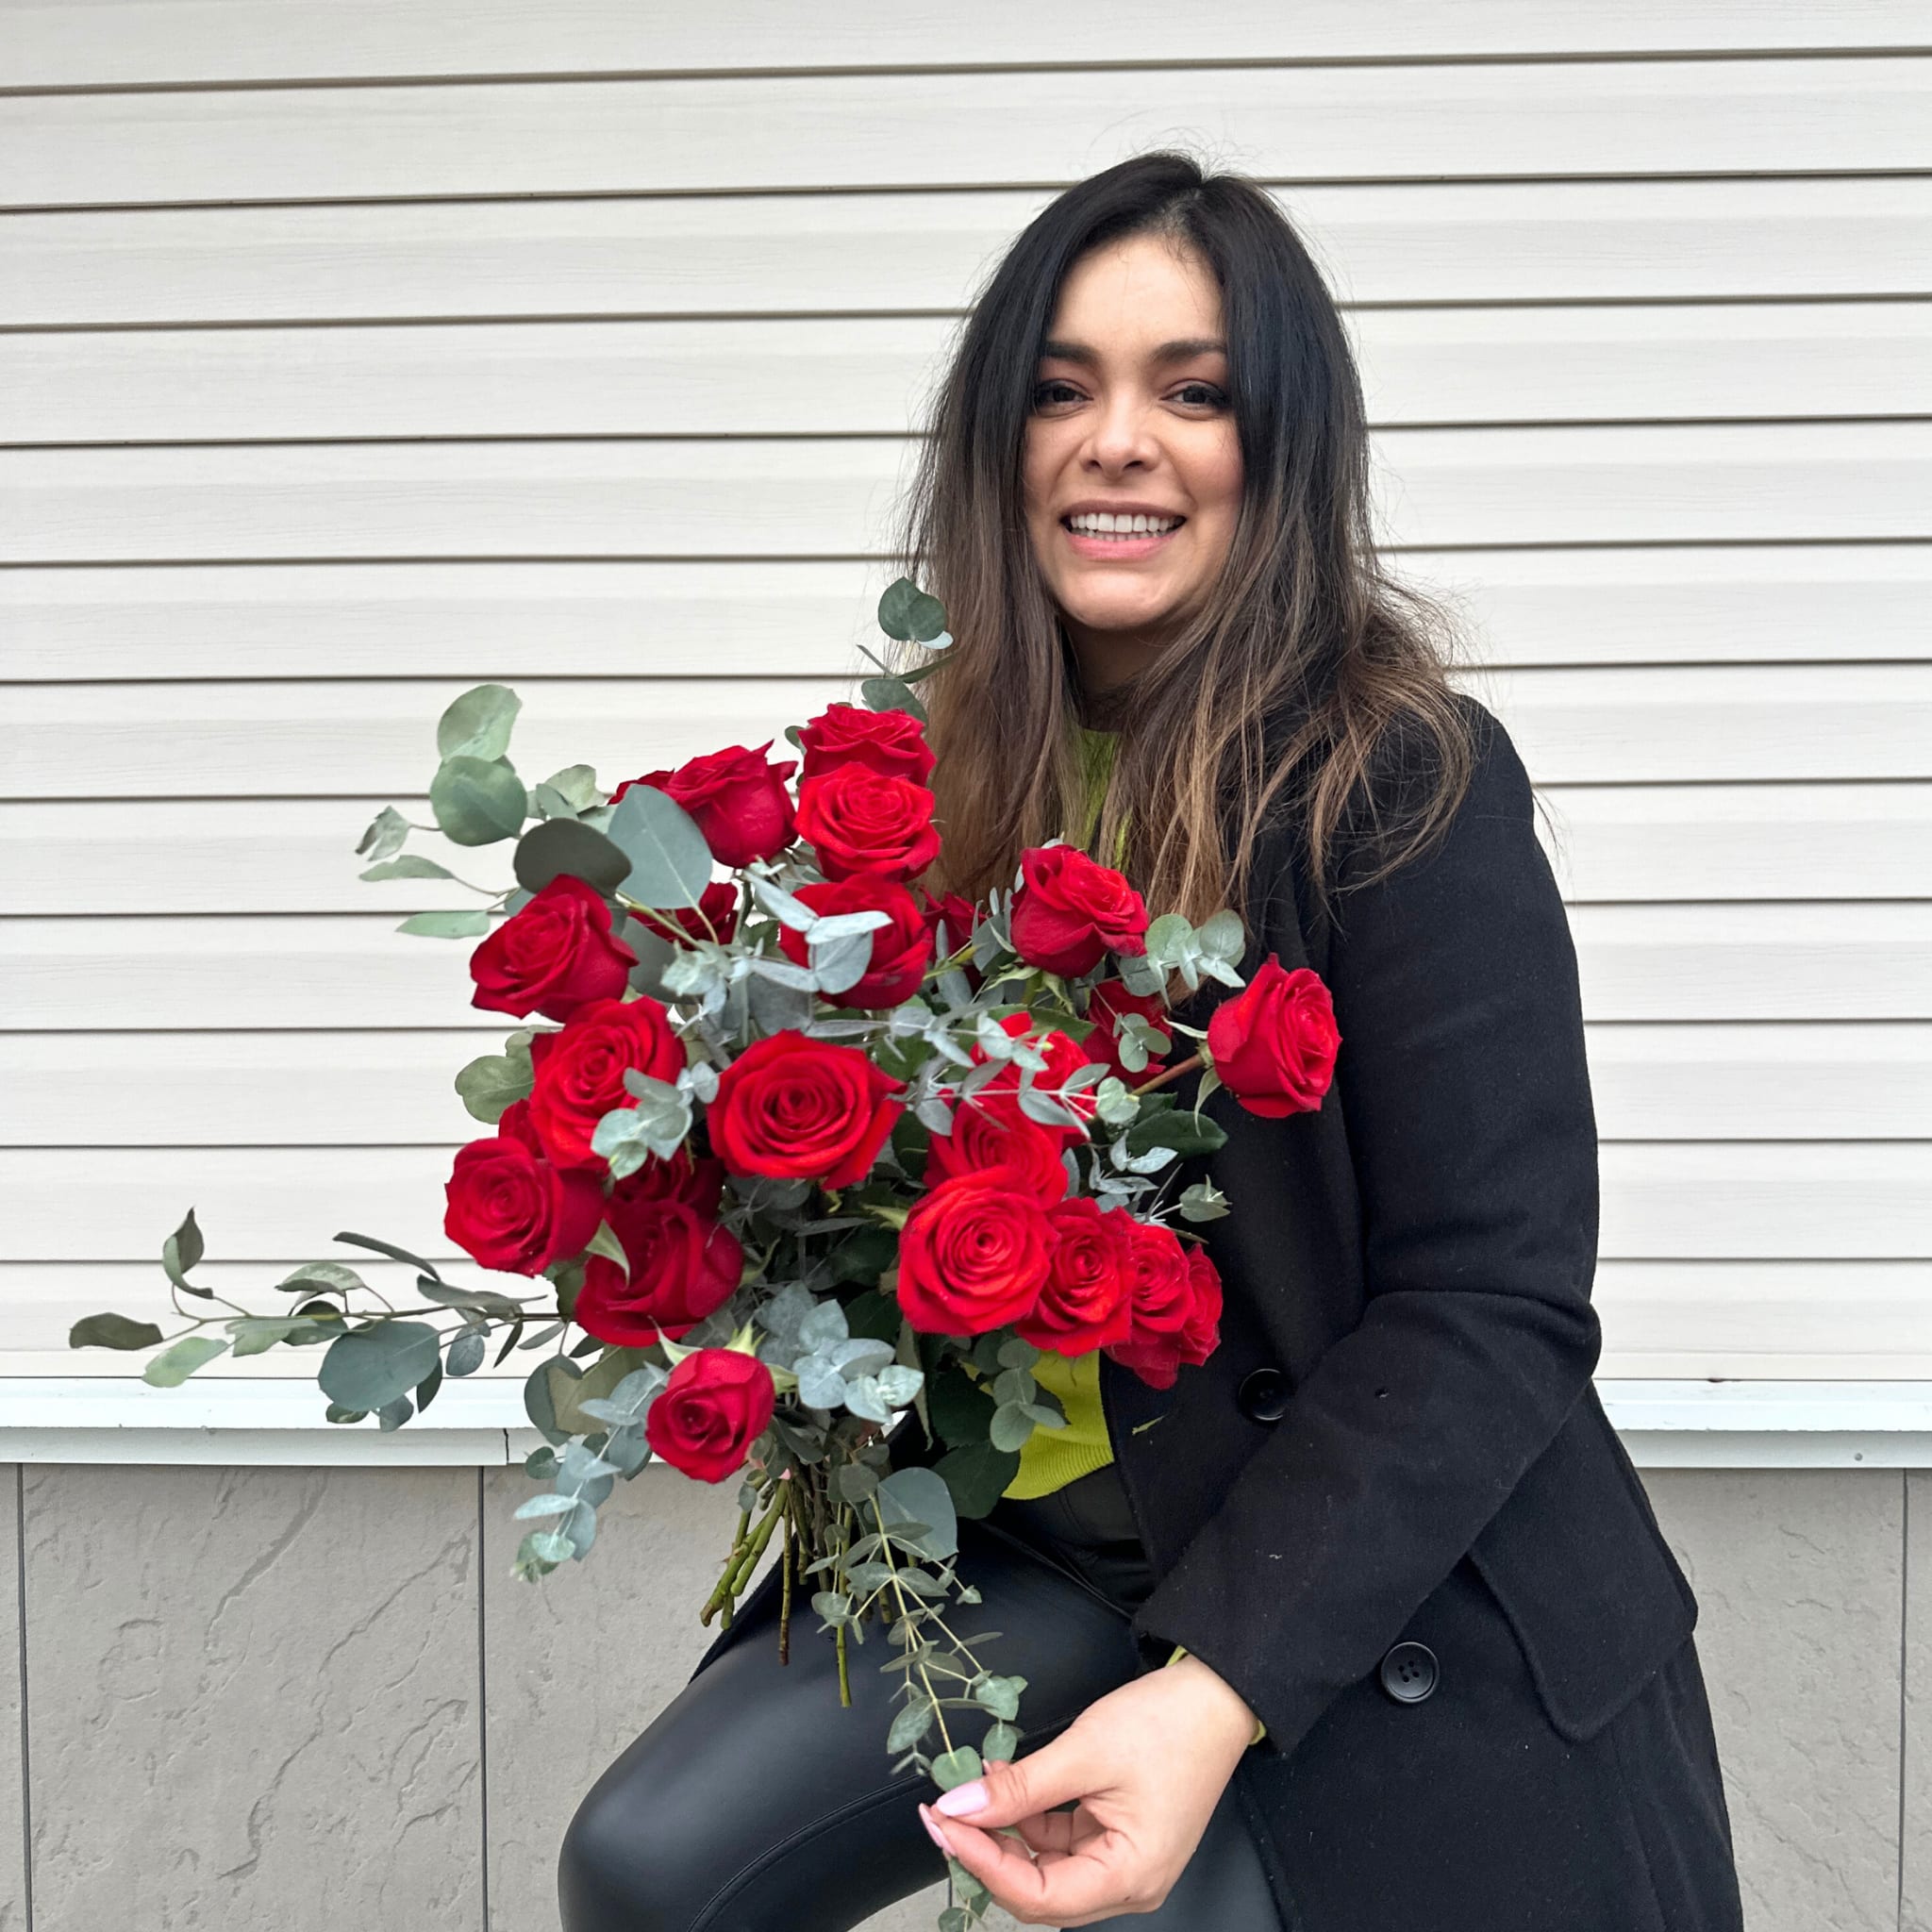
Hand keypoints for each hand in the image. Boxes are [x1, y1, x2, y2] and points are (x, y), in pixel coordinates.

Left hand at [915, 1655, 1257, 1924]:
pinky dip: (1030, 1816)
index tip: (943, 1824)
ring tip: (972, 1791)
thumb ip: (1020, 1788)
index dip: (983, 1863)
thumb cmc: (1169, 1725)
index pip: (1039, 1897)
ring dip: (1006, 1832)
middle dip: (989, 1853)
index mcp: (1131, 1876)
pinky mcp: (1118, 1836)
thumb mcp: (1085, 1752)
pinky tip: (1004, 1784)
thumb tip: (961, 1808)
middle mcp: (1130, 1883)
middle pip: (1041, 1891)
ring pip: (1047, 1866)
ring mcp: (1124, 1861)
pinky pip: (1063, 1841)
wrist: (1216, 1695)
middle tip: (946, 1813)